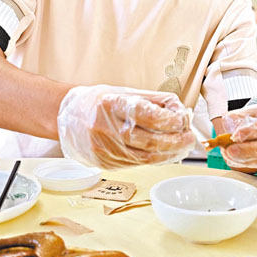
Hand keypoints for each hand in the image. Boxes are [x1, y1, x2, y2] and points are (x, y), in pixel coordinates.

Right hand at [58, 86, 195, 167]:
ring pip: (144, 158)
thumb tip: (180, 111)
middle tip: (189, 138)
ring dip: (168, 154)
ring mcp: (103, 149)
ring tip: (182, 147)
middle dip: (174, 142)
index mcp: (109, 105)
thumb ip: (152, 101)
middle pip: (148, 141)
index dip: (168, 121)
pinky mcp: (105, 163)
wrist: (66, 117)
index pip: (146, 115)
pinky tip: (165, 154)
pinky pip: (135, 164)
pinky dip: (154, 160)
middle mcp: (104, 129)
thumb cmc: (98, 102)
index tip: (182, 120)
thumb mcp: (123, 92)